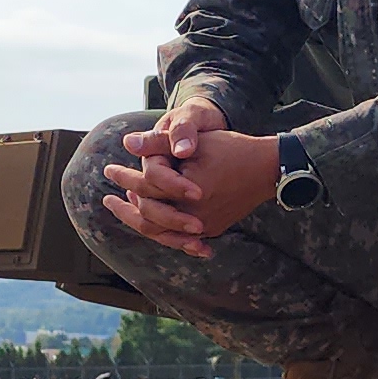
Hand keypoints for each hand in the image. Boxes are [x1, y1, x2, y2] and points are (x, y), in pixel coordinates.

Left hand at [102, 104, 281, 256]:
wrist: (268, 169)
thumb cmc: (233, 150)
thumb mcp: (195, 142)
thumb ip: (159, 144)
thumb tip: (127, 142)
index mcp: (186, 197)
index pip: (144, 190)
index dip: (124, 179)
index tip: (109, 170)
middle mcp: (193, 219)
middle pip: (148, 221)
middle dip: (126, 208)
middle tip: (108, 199)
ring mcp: (204, 228)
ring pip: (162, 234)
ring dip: (142, 220)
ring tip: (127, 207)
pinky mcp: (212, 230)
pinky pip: (180, 236)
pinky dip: (162, 227)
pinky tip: (152, 216)